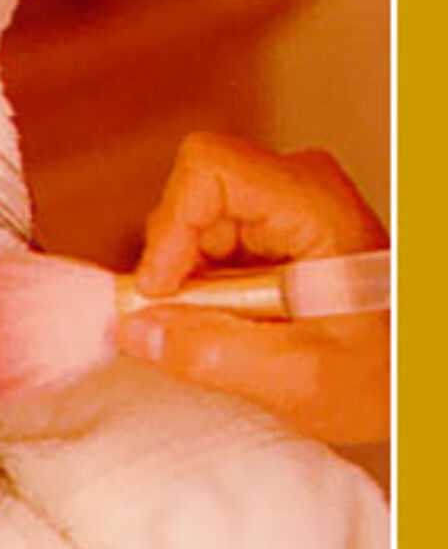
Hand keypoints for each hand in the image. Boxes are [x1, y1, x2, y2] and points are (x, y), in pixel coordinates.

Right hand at [115, 133, 387, 442]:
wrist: (414, 377)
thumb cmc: (384, 374)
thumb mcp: (300, 379)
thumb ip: (212, 355)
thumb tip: (133, 330)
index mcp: (315, 203)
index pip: (208, 169)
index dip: (170, 227)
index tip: (163, 291)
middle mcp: (299, 187)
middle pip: (191, 197)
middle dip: (176, 266)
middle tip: (195, 326)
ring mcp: (284, 205)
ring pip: (191, 224)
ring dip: (190, 284)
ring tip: (233, 332)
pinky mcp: (271, 229)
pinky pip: (206, 245)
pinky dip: (202, 289)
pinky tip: (237, 323)